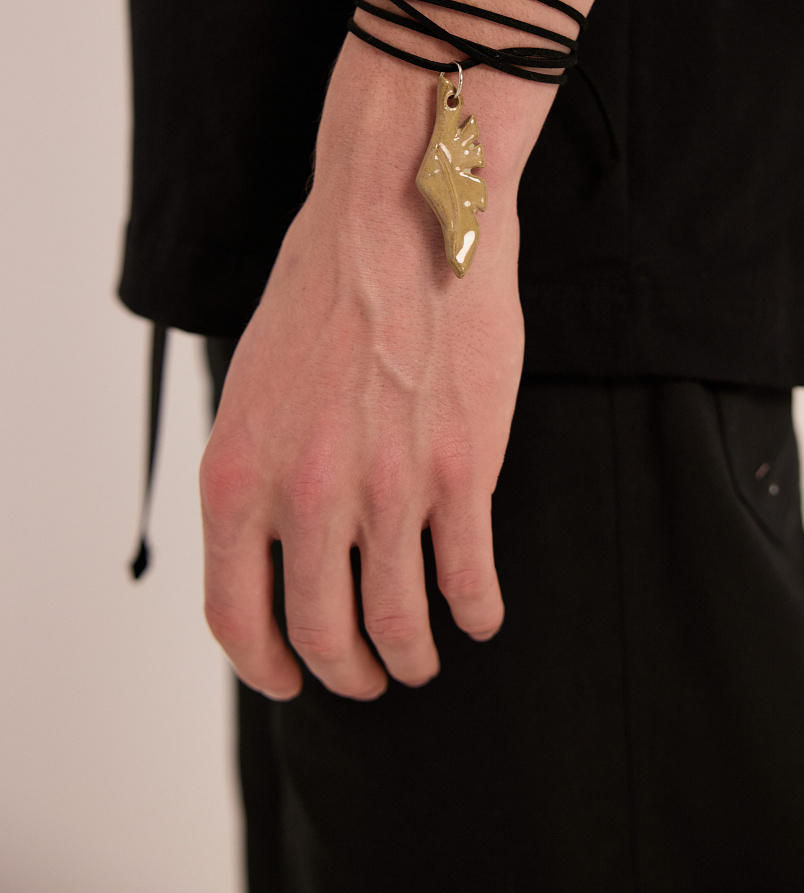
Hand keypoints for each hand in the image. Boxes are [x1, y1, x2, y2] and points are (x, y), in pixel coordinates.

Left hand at [199, 36, 537, 698]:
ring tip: (422, 657)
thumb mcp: (252, 384)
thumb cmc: (324, 288)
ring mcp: (389, 486)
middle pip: (323, 634)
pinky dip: (476, 612)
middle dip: (347, 673)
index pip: (235, 615)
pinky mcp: (463, 469)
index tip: (289, 677)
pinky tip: (479, 615)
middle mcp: (307, 492)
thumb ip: (259, 473)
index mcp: (240, 470)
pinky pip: (470, 578)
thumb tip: (276, 551)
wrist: (399, 215)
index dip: (265, 664)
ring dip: (413, 655)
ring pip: (399, 621)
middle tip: (367, 677)